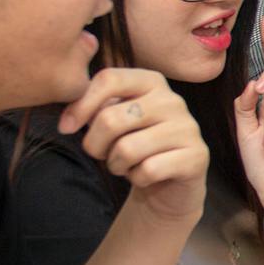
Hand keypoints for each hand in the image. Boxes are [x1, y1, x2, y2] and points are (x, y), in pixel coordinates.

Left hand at [59, 68, 207, 222]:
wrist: (167, 184)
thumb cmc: (134, 147)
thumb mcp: (112, 121)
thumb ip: (92, 107)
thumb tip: (67, 117)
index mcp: (151, 82)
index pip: (109, 79)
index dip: (80, 105)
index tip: (66, 127)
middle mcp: (173, 100)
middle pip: (111, 118)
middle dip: (95, 145)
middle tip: (103, 154)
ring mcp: (188, 128)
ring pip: (127, 149)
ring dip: (116, 165)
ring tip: (125, 165)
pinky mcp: (196, 156)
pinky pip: (148, 170)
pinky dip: (137, 179)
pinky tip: (145, 176)